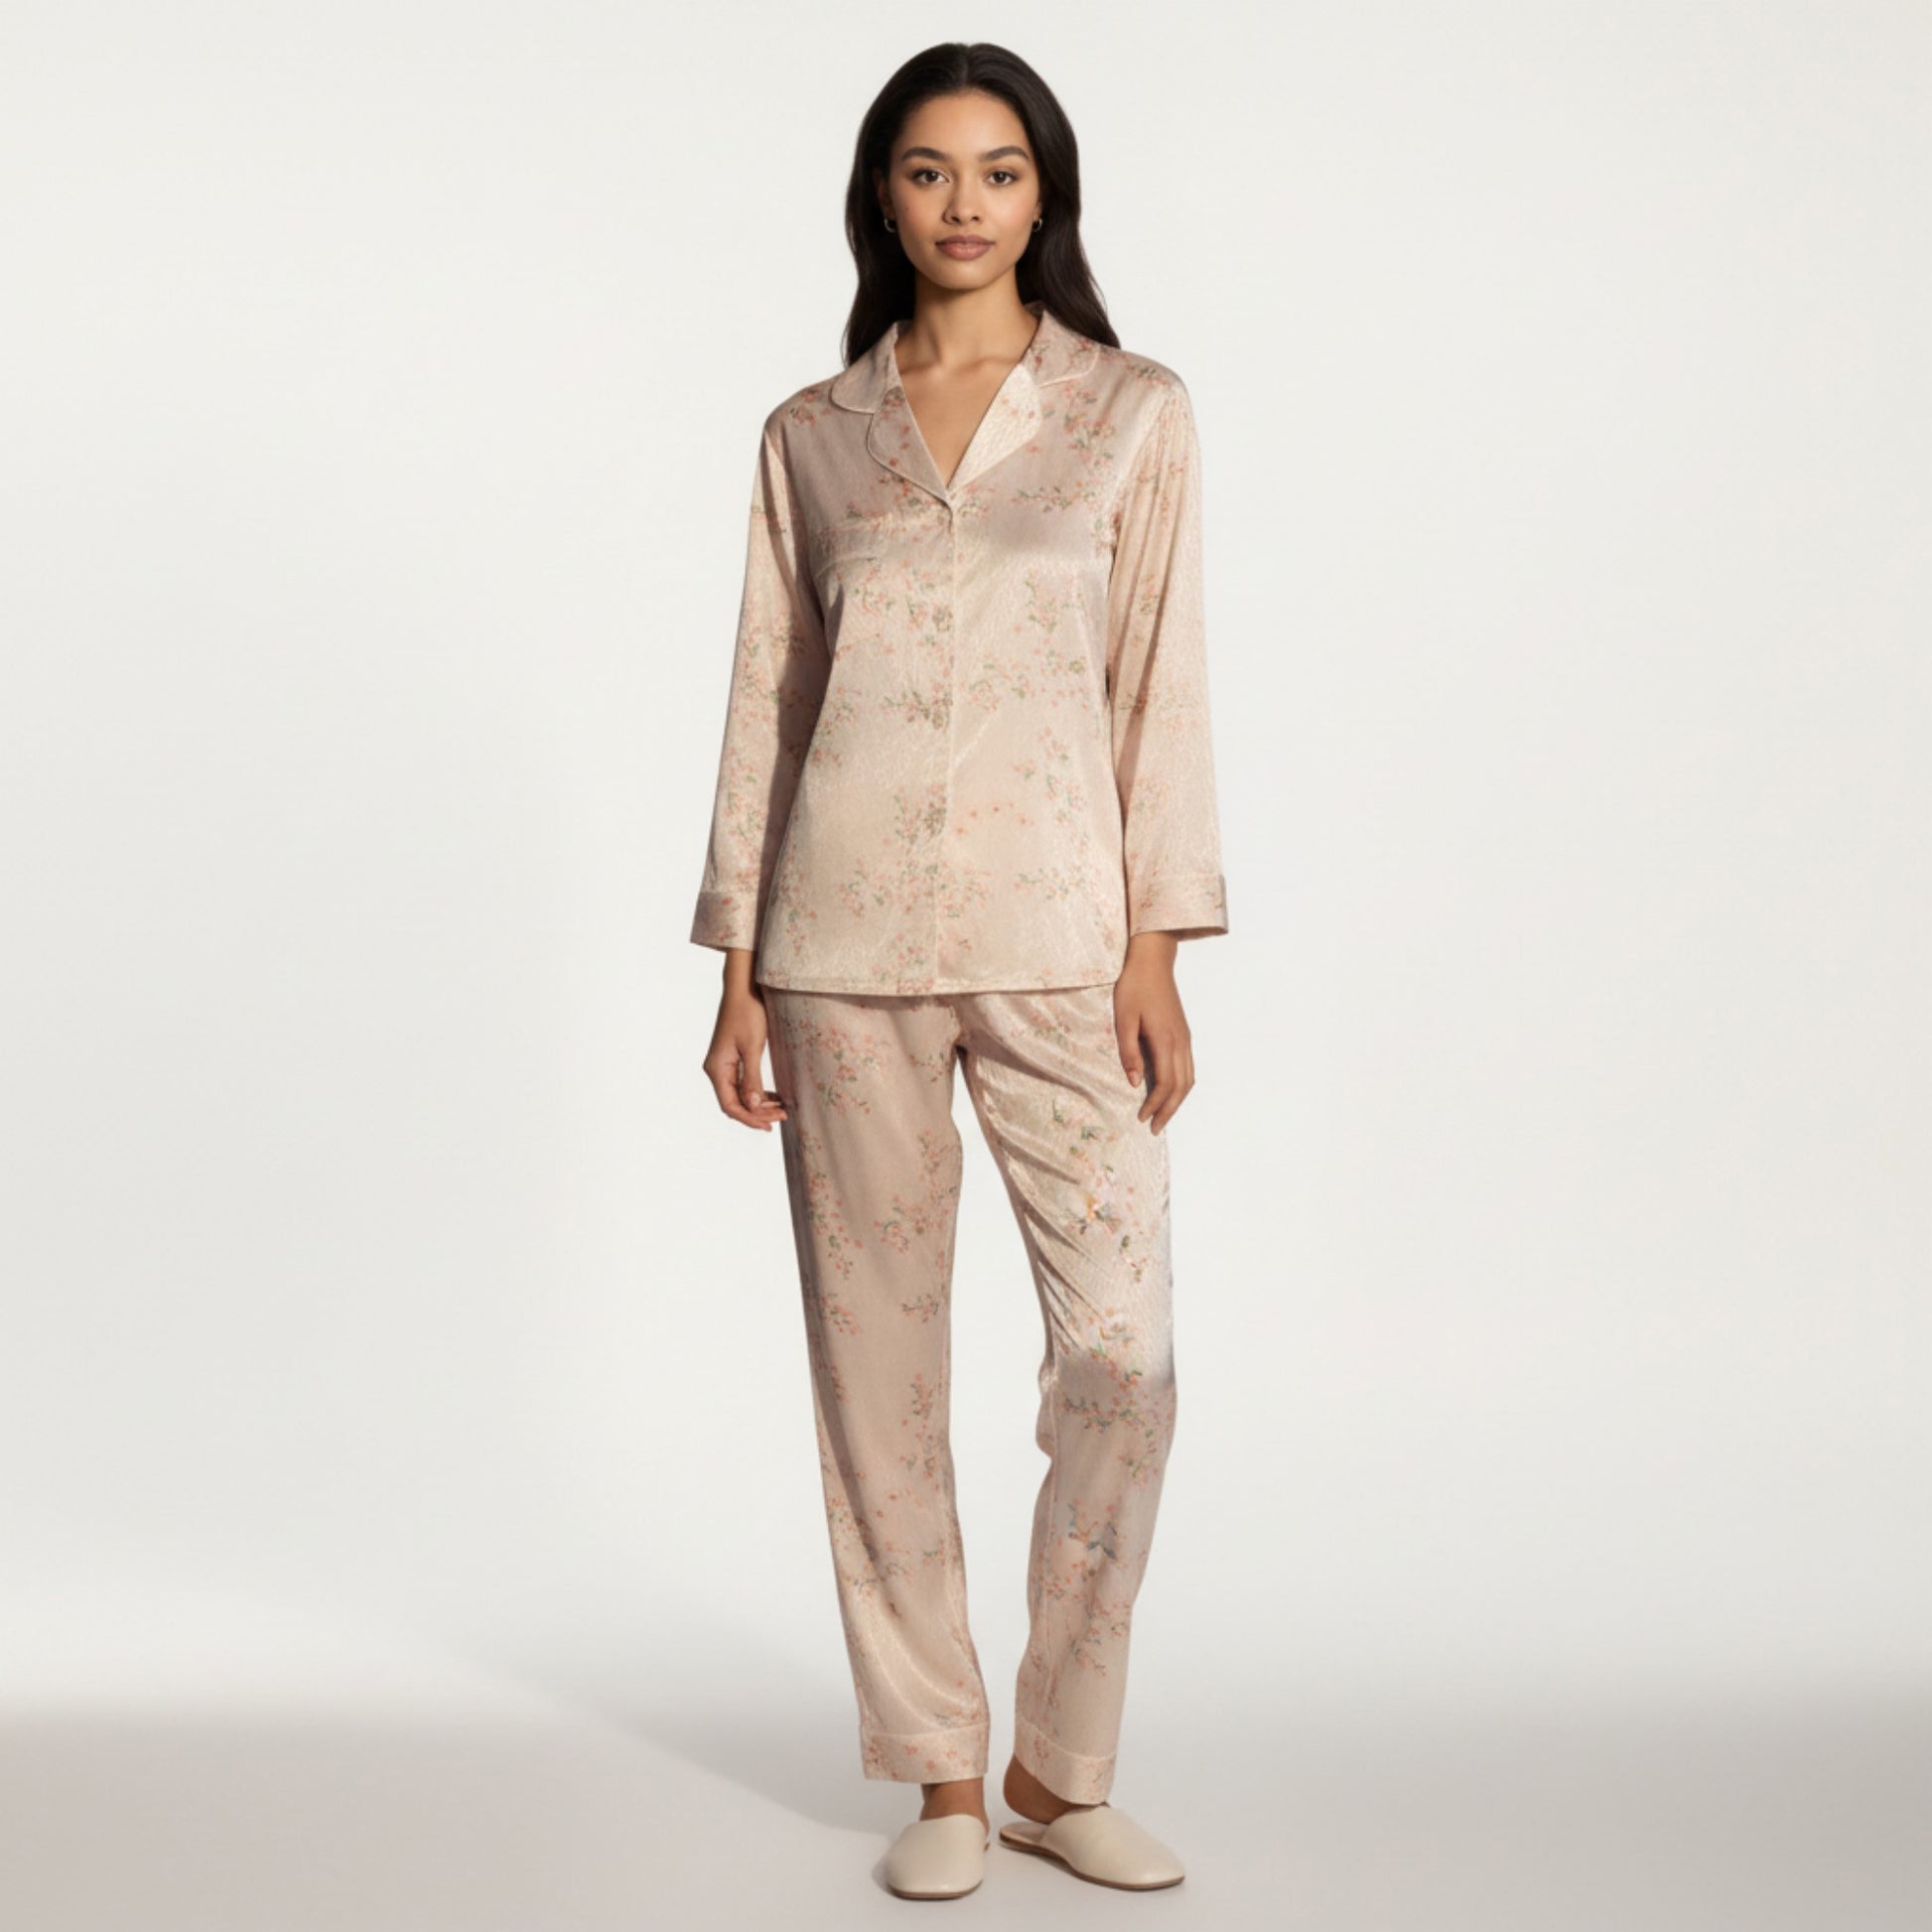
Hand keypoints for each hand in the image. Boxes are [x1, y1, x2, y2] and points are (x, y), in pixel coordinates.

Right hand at [701, 955, 790, 1130]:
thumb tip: (754, 1107)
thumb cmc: (747, 1013)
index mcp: (717, 1068)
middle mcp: (716, 1069)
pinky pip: (742, 1083)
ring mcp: (723, 1064)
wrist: (744, 989)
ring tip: (781, 1109)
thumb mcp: (752, 1047)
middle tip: (783, 1116)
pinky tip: (772, 1096)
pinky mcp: (732, 1059)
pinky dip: (756, 1092)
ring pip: (739, 1095)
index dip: (750, 1118)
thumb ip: (752, 1079)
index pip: (730, 1105)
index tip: (771, 1124)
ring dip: (758, 1104)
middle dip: (757, 1113)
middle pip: (734, 1103)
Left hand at [1114, 933, 1194, 1134]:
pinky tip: (1168, 1091)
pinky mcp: (1184, 1033)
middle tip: (1155, 1129)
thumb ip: (1129, 1052)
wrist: (1153, 960)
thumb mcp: (1123, 1019)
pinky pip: (1188, 1067)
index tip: (1142, 1118)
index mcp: (1165, 1039)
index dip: (1155, 1105)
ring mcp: (1185, 1038)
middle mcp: (1181, 1042)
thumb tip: (1135, 1083)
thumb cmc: (1133, 987)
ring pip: (1189, 1079)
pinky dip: (1181, 1086)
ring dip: (1177, 1101)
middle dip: (1169, 1111)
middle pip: (1182, 1087)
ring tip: (1163, 1115)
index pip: (1166, 1083)